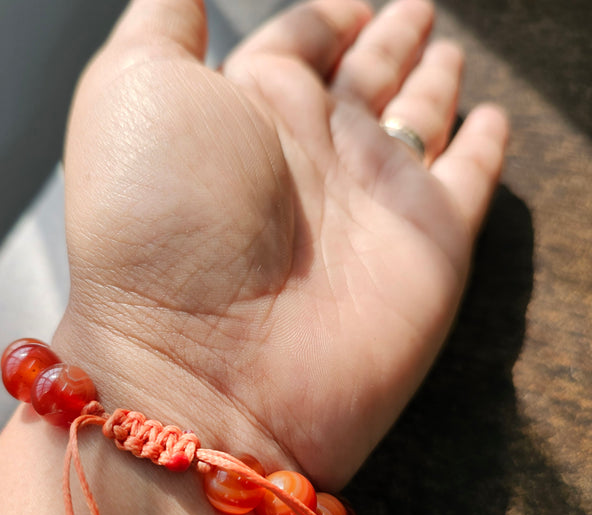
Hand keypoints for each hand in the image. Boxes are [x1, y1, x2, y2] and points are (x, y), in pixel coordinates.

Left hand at [58, 0, 506, 490]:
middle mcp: (314, 154)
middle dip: (390, 42)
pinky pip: (469, 184)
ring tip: (447, 51)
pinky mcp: (432, 248)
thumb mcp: (133, 91)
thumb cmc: (155, 224)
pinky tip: (491, 125)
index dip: (325, 15)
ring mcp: (375, 201)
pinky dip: (486, 153)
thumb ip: (164, 24)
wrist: (204, 369)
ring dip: (433, 89)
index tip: (351, 1)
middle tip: (415, 11)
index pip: (298, 42)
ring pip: (417, 125)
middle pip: (362, 80)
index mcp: (250, 109)